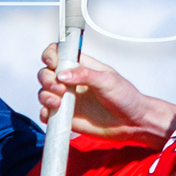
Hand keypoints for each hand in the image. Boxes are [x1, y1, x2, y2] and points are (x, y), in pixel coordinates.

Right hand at [36, 45, 166, 142]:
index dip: (50, 55)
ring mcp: (67, 99)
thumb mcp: (107, 80)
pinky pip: (47, 114)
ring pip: (43, 93)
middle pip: (46, 73)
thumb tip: (62, 74)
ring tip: (58, 102)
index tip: (53, 63)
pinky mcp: (66, 116)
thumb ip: (84, 75)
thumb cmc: (125, 97)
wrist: (132, 122)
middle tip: (59, 88)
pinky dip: (46, 113)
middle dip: (47, 79)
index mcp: (81, 66)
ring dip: (45, 96)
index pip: (58, 53)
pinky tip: (56, 114)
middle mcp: (71, 81)